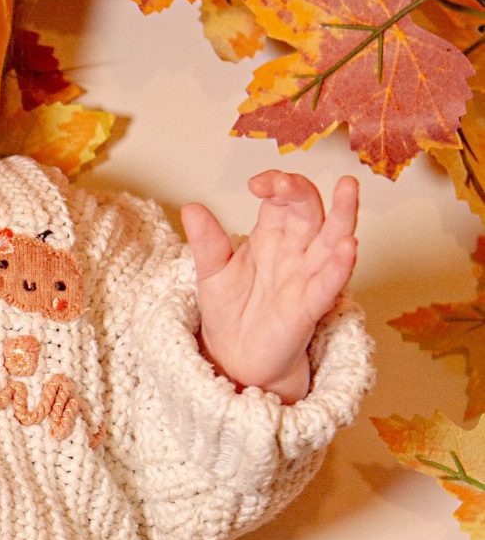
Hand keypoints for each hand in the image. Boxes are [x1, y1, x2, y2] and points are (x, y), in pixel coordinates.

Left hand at [180, 172, 358, 403]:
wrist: (235, 356)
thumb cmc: (229, 309)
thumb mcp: (211, 271)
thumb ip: (206, 241)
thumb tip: (191, 207)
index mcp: (270, 237)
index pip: (281, 201)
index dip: (276, 185)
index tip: (258, 183)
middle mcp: (294, 252)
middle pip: (309, 212)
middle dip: (301, 192)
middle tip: (287, 182)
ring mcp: (306, 278)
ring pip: (332, 241)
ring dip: (343, 216)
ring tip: (349, 189)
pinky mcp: (309, 308)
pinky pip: (328, 284)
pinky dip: (338, 266)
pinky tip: (347, 247)